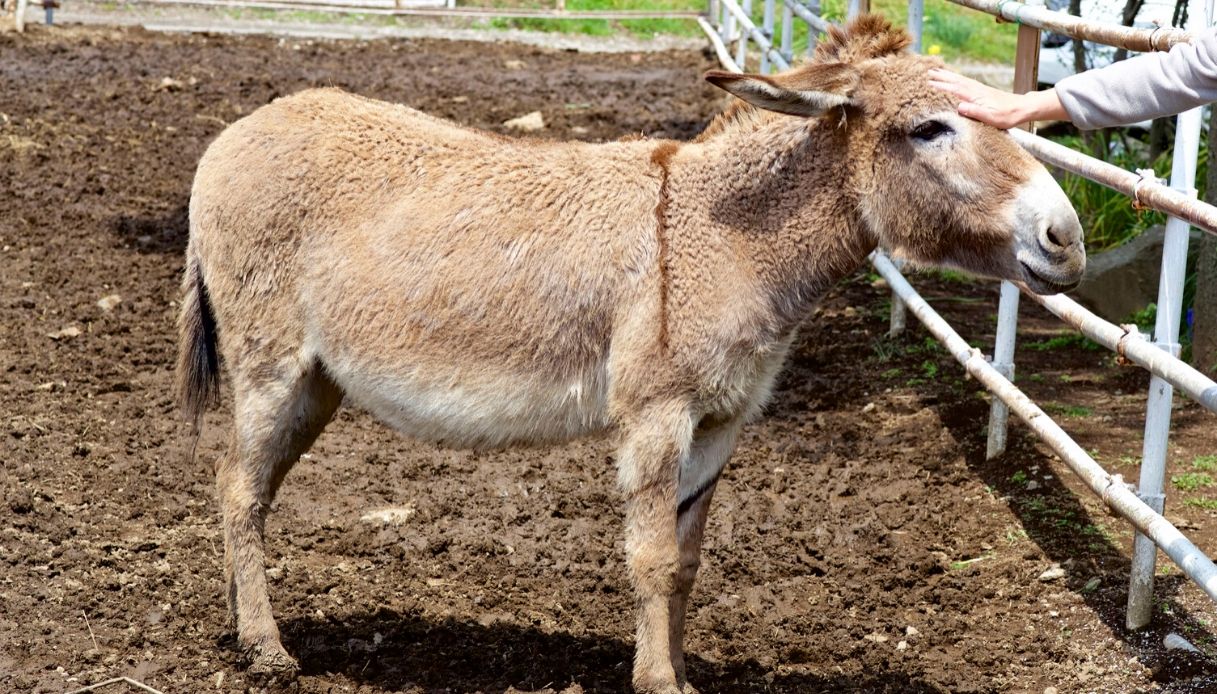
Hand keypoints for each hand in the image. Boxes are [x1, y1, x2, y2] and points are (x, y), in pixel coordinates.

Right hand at [928, 68, 1065, 128]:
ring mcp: (979, 89)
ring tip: (935, 71)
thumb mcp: (991, 118)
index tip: (927, 83)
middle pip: (955, 81)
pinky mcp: (982, 90)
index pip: (954, 89)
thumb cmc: (1007, 116)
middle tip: (926, 72)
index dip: (940, 86)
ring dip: (946, 75)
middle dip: (940, 77)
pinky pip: (964, 81)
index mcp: (975, 96)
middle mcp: (976, 89)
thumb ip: (975, 111)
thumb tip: (959, 106)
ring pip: (959, 79)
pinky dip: (955, 78)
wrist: (1022, 108)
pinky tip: (953, 78)